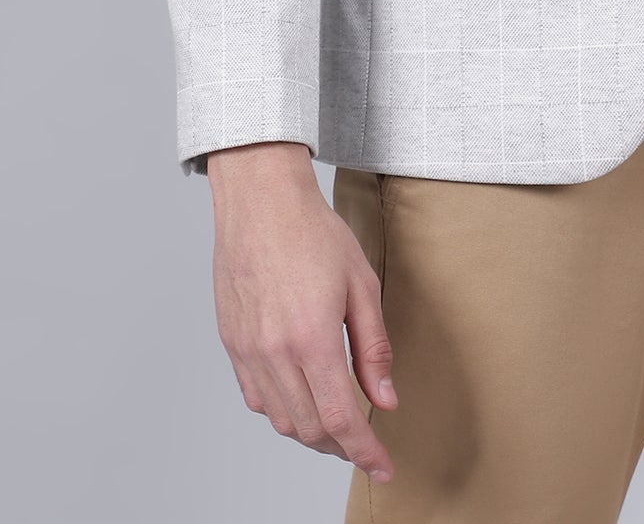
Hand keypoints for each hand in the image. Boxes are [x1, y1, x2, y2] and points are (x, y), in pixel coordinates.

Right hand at [208, 142, 397, 483]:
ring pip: (280, 420)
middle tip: (366, 442)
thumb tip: (386, 399)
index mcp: (312, 339)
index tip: (383, 465)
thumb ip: (374, 348)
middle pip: (309, 428)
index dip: (365, 450)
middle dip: (341, 445)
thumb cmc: (314, 233)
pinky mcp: (232, 344)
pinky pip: (256, 398)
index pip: (340, 418)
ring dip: (311, 432)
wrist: (261, 203)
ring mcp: (248, 351)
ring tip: (337, 424)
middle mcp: (274, 353)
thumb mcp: (362, 284)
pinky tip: (301, 398)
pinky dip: (281, 410)